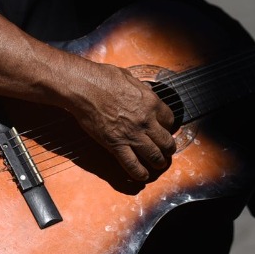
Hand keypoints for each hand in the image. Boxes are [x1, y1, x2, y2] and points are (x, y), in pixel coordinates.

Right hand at [71, 63, 176, 181]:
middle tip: (167, 151)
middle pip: (166, 141)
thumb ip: (140, 88)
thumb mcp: (129, 77)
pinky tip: (143, 176)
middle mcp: (146, 120)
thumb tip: (145, 90)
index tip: (165, 129)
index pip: (169, 119)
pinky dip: (139, 173)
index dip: (168, 127)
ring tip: (159, 165)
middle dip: (168, 148)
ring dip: (159, 162)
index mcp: (151, 102)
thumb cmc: (103, 78)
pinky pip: (132, 164)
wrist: (84, 88)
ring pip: (154, 155)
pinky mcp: (116, 144)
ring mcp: (132, 134)